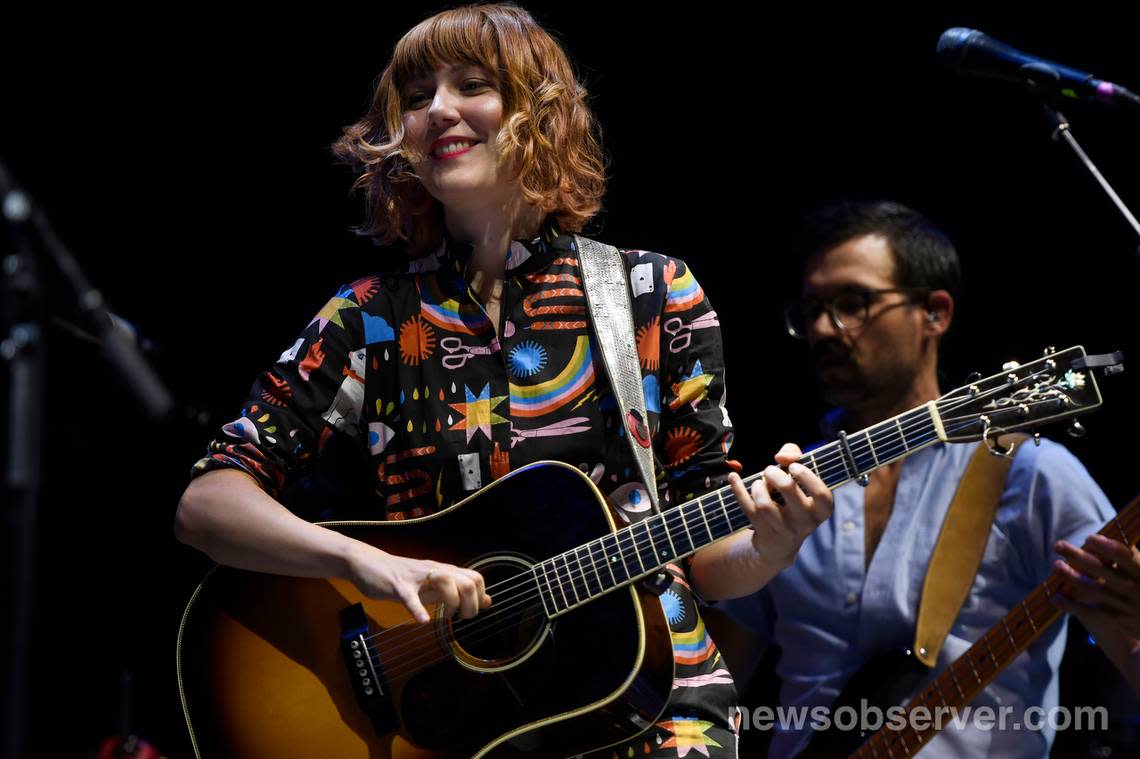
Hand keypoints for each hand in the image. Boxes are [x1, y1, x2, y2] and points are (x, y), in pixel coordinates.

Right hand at [346, 542, 490, 623]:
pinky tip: (423, 621)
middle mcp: (435, 570)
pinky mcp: (397, 585)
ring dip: (451, 603)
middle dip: (470, 605)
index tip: (468, 613)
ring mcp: (417, 577)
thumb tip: (487, 601)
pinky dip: (418, 609)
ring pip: (446, 581)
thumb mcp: (434, 586)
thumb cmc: (403, 578)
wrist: (369, 563)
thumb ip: (459, 592)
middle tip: (458, 618)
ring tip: (444, 617)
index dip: (479, 598)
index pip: (476, 578)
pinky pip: (410, 596)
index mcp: (444, 571)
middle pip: (467, 580)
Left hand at [729, 443, 833, 569]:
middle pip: (788, 490)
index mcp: (821, 510)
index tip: (793, 467)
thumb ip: (795, 458)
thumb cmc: (793, 502)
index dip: (807, 476)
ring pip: (764, 504)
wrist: (780, 544)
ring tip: (759, 484)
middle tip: (769, 470)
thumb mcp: (800, 481)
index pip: (821, 494)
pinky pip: (747, 508)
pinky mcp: (764, 533)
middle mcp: (805, 522)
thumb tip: (781, 457)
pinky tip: (733, 477)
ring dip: (757, 486)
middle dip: (775, 473)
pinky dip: (738, 489)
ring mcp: (784, 530)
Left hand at [1053, 534, 1139, 639]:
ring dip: (1070, 576)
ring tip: (1056, 565)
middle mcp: (1134, 588)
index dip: (1106, 546)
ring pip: (1092, 589)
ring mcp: (1124, 605)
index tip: (1089, 538)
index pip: (1124, 556)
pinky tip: (1055, 596)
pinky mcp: (1115, 619)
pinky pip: (1088, 611)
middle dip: (1077, 556)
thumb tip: (1108, 536)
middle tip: (1058, 545)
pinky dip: (1070, 604)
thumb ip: (1130, 558)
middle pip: (1101, 569)